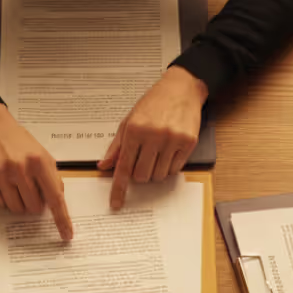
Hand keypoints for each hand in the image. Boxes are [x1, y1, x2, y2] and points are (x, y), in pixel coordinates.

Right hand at [0, 103, 72, 239]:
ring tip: (14, 183)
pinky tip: (2, 183)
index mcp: (39, 162)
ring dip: (18, 202)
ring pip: (16, 209)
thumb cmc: (18, 140)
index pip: (54, 198)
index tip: (66, 234)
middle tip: (29, 188)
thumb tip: (56, 200)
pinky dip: (3, 199)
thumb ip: (52, 176)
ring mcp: (1, 175)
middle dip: (34, 203)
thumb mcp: (42, 153)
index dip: (62, 219)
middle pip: (34, 208)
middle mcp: (20, 169)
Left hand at [100, 66, 206, 208]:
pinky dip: (169, 166)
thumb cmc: (153, 104)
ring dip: (155, 171)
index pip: (123, 167)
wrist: (181, 88)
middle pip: (142, 175)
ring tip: (157, 152)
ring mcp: (172, 140)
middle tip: (143, 161)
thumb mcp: (129, 120)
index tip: (116, 204)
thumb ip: (117, 146)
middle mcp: (153, 135)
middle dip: (140, 174)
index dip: (119, 188)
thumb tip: (104, 166)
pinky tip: (169, 150)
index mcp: (134, 130)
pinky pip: (175, 169)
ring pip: (159, 175)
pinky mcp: (188, 143)